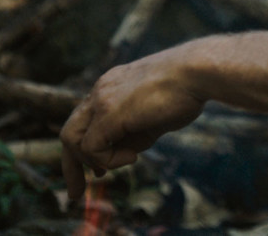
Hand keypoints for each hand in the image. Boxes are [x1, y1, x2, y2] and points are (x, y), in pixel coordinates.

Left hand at [59, 49, 204, 199]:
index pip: (84, 121)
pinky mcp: (109, 113)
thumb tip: (124, 154)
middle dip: (71, 166)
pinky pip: (91, 148)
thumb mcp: (153, 117)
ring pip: (72, 139)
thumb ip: (134, 133)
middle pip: (70, 131)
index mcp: (110, 87)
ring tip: (122, 164)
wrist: (197, 73)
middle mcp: (101, 90)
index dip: (86, 150)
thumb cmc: (185, 93)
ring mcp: (102, 99)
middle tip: (76, 194)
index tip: (99, 172)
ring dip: (91, 163)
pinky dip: (108, 160)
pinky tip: (134, 156)